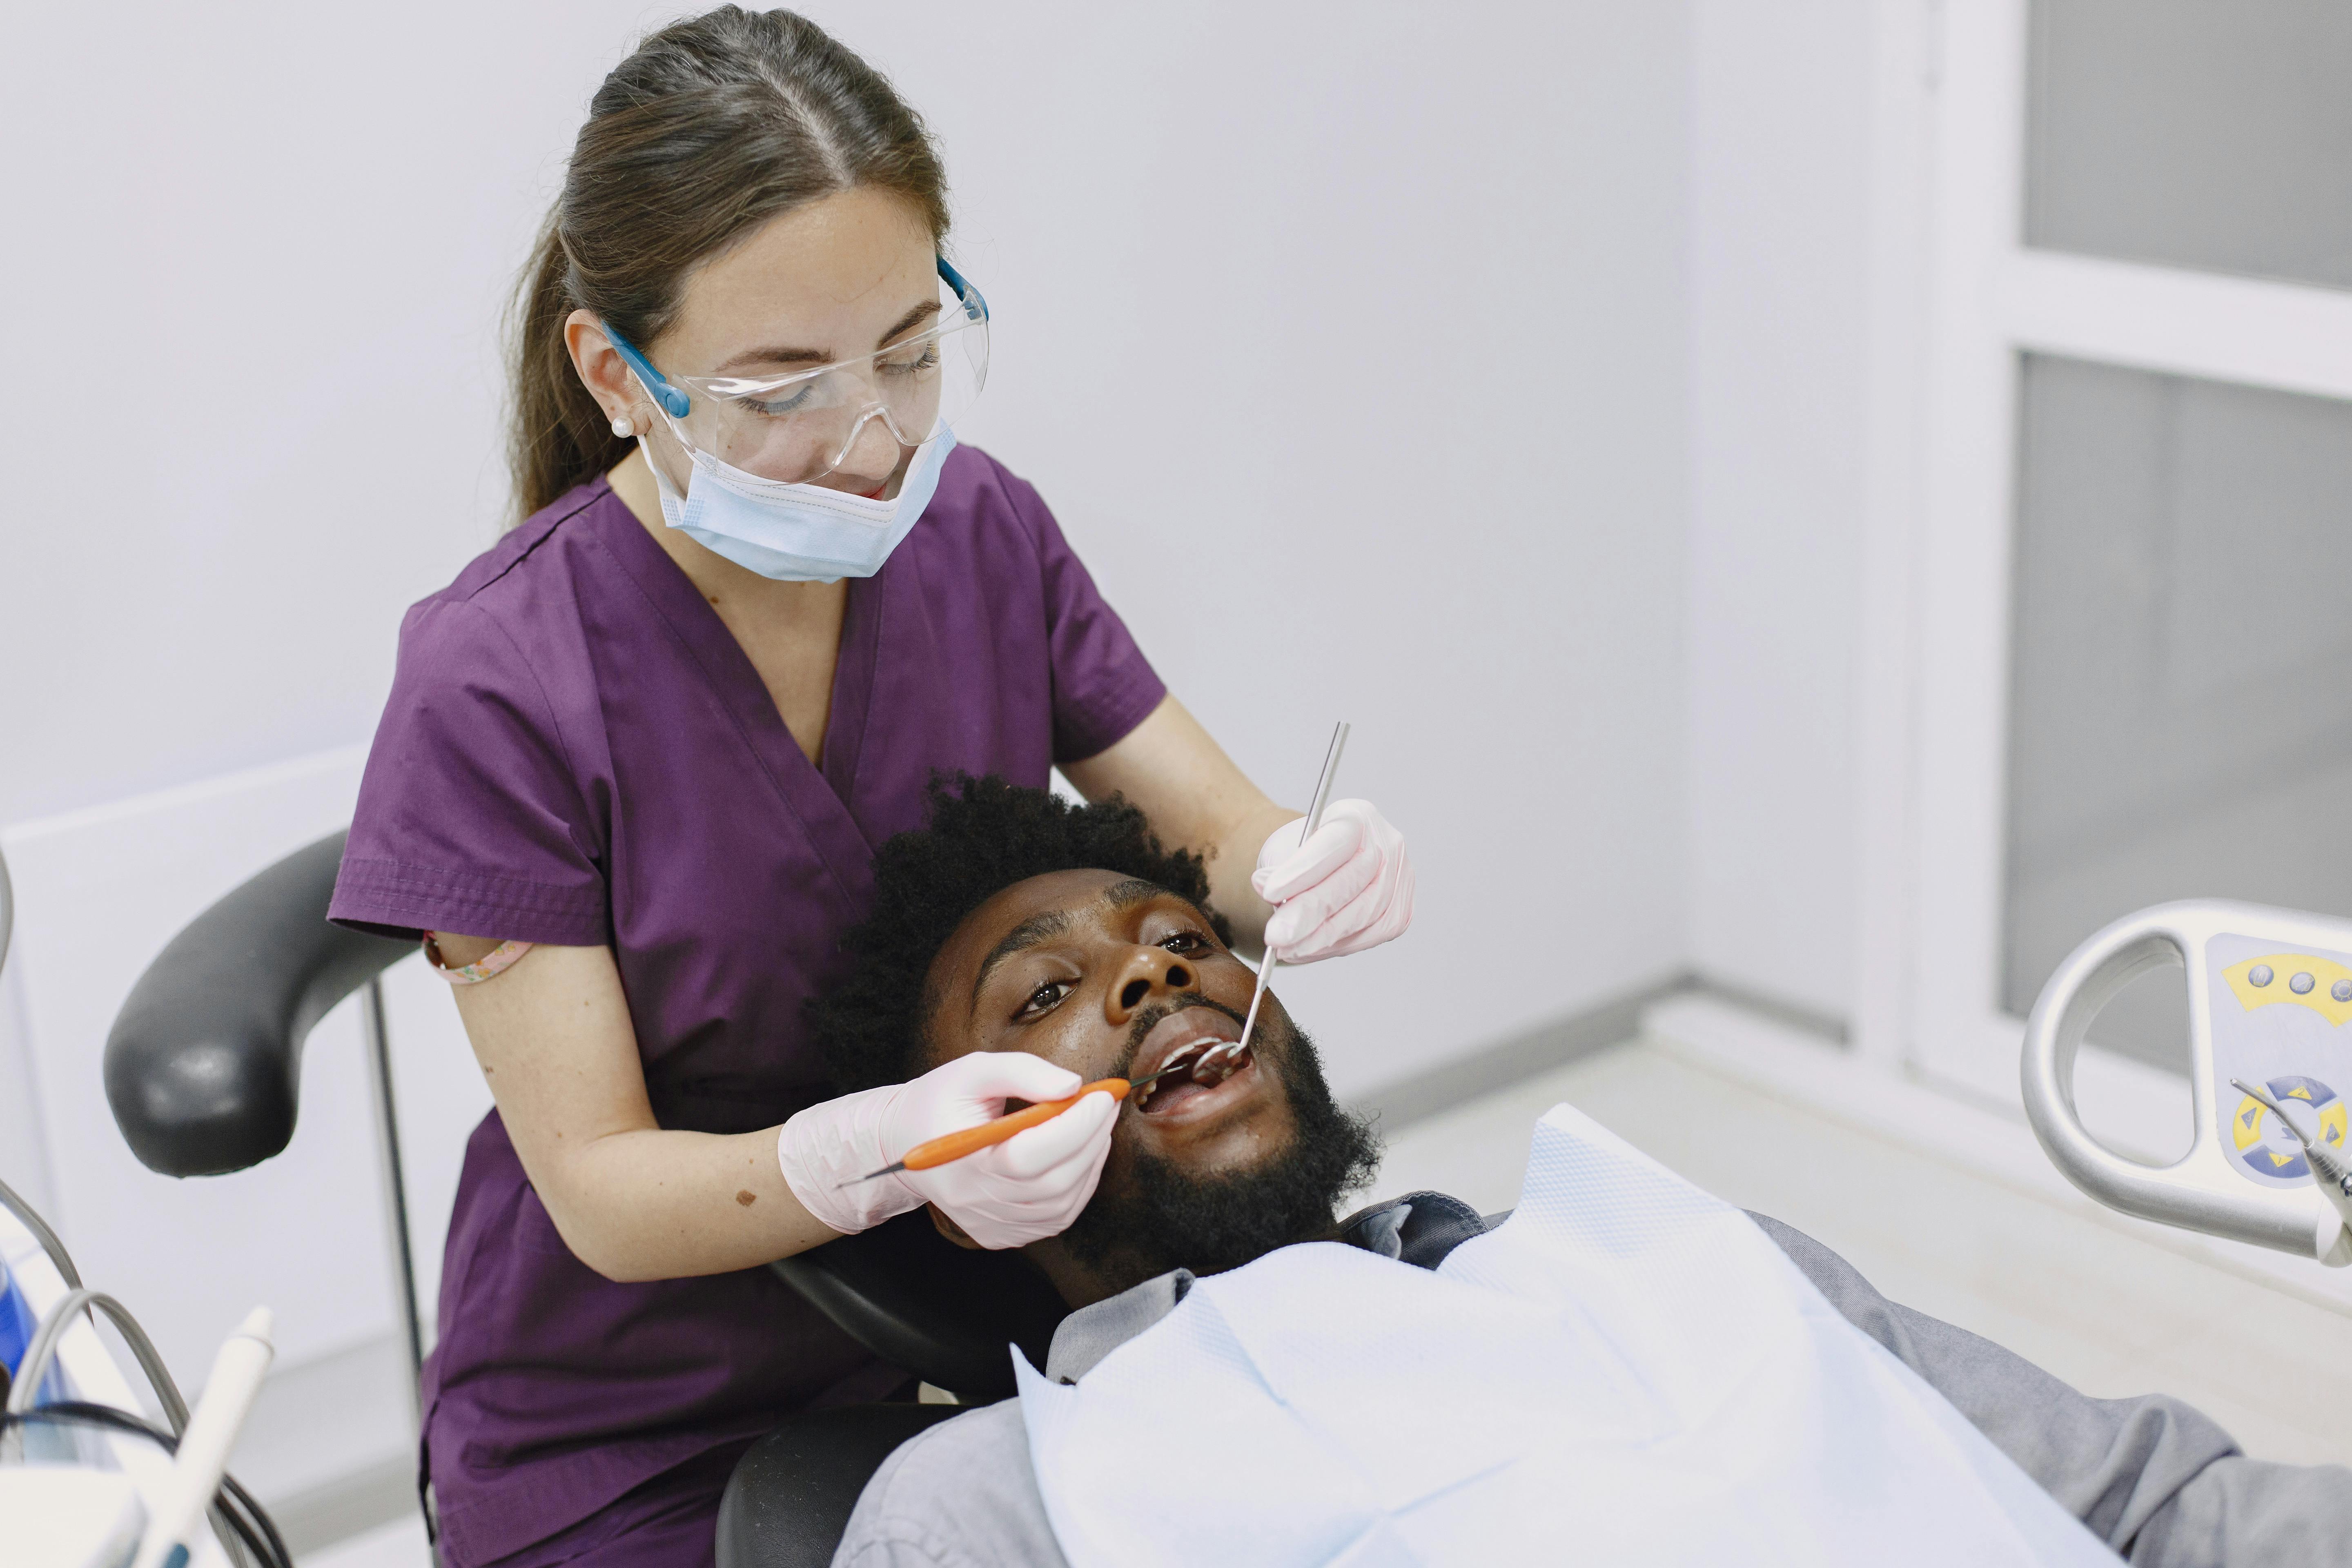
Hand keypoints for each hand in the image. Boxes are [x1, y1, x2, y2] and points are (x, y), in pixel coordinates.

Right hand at [777, 1051, 1116, 1246]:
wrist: (903, 1142)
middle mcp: (974, 1201)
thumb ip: (1021, 1072)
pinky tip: (1079, 1154)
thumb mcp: (973, 1070)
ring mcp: (988, 1224)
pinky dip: (1078, 1187)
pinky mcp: (1000, 1234)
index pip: (1029, 1156)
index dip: (1075, 1127)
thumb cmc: (939, 1102)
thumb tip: (1071, 1086)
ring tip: (1094, 1124)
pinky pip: (1055, 1218)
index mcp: (960, 1160)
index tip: (1102, 1095)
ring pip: (1061, 1205)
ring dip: (1091, 1163)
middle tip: (1106, 1103)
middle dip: (1092, 1139)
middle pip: (1053, 1183)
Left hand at [1252, 797, 1414, 962]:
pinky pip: (1368, 936)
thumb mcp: (1283, 853)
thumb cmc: (1302, 855)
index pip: (1334, 843)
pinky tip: (1306, 950)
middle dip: (1308, 914)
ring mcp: (1400, 880)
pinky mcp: (1399, 913)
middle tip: (1275, 936)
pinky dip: (1333, 947)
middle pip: (1350, 884)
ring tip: (1284, 948)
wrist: (1323, 866)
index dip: (1303, 870)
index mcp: (1357, 815)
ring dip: (1318, 938)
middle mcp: (1388, 844)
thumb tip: (1269, 889)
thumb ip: (1279, 869)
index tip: (1269, 891)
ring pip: (1361, 916)